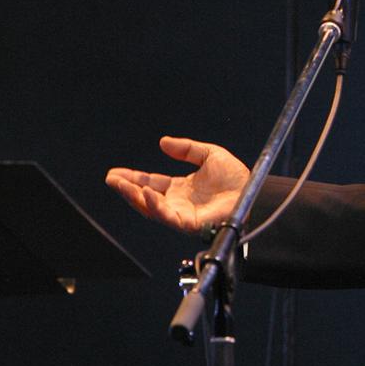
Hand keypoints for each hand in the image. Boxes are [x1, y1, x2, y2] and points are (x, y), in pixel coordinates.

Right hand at [106, 136, 249, 234]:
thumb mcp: (209, 154)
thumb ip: (186, 149)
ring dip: (134, 196)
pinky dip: (155, 206)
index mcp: (181, 188)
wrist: (253, 190)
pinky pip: (167, 216)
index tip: (116, 172)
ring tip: (120, 185)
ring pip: (151, 208)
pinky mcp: (189, 223)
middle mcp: (178, 202)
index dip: (133, 178)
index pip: (151, 183)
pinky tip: (146, 193)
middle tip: (111, 179)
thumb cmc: (236, 177)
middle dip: (126, 188)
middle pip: (145, 197)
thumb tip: (163, 142)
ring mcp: (182, 213)